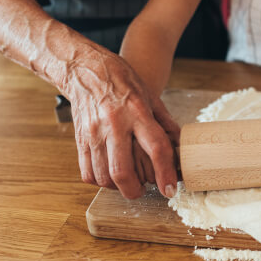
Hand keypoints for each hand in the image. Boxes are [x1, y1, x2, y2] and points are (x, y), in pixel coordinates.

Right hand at [63, 50, 179, 198]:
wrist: (86, 69)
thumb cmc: (122, 81)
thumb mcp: (151, 96)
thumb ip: (166, 123)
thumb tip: (181, 146)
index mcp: (137, 112)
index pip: (155, 147)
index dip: (165, 172)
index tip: (170, 189)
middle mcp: (114, 124)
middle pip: (122, 170)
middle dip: (135, 190)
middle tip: (144, 191)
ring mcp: (94, 133)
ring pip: (103, 176)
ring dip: (118, 187)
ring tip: (129, 183)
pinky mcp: (80, 140)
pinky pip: (87, 172)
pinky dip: (100, 181)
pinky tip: (111, 176)